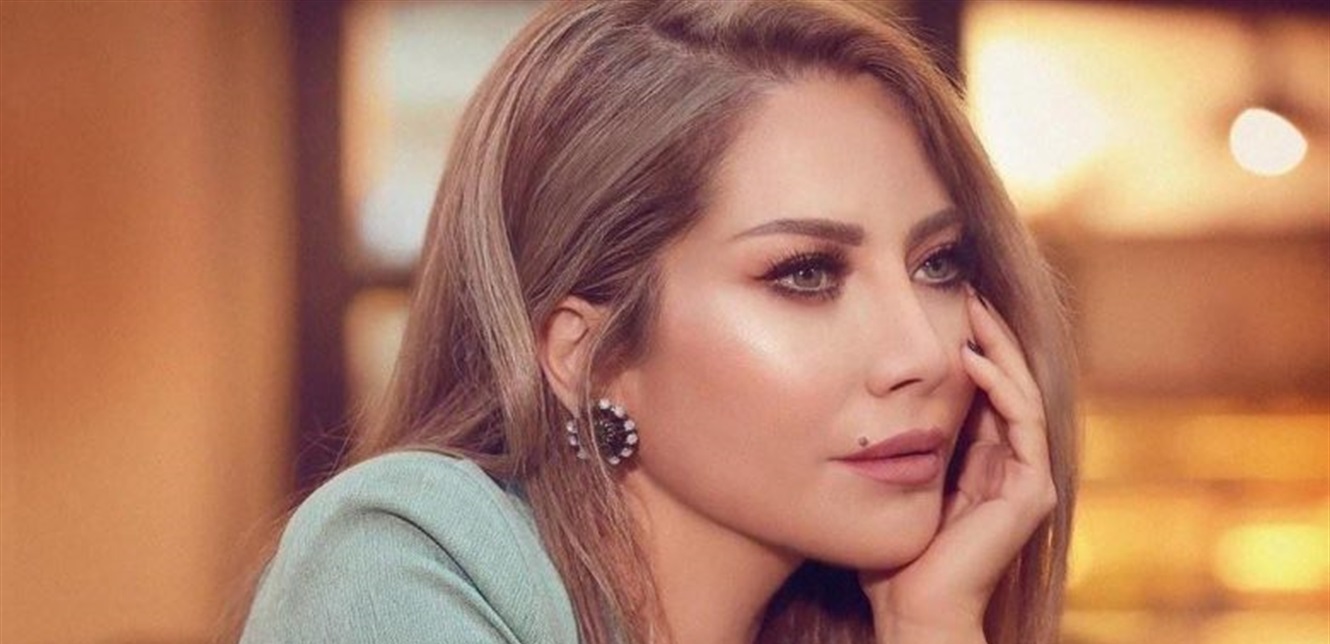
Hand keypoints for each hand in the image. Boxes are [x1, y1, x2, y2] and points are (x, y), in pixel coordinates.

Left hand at [859, 285, 1057, 641]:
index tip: (942, 301)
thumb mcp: (888, 481)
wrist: (911, 612)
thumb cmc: (890, 557)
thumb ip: (890, 444)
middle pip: (1009, 381)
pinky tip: (969, 357)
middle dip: (989, 333)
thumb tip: (856, 396)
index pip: (986, 389)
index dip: (971, 345)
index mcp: (982, 463)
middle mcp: (1011, 466)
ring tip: (971, 305)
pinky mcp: (1030, 492)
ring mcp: (1026, 479)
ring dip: (998, 346)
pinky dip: (999, 385)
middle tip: (965, 286)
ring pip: (1020, 392)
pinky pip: (1021, 422)